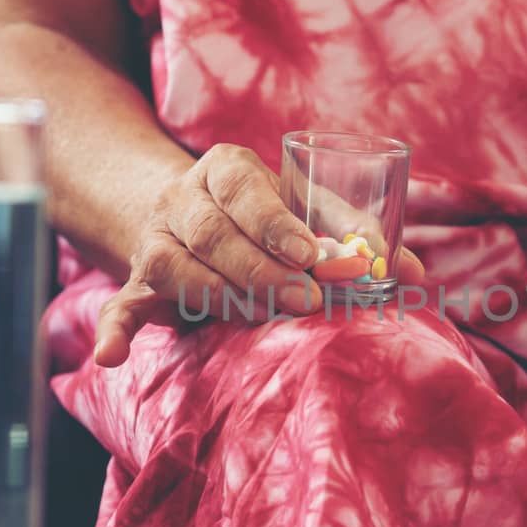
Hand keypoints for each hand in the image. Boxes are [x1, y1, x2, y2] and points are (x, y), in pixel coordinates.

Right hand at [93, 143, 426, 366]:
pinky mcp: (137, 282)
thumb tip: (416, 274)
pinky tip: (110, 357)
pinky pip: (120, 306)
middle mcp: (182, 199)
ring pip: (175, 268)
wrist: (184, 211)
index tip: (310, 255)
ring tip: (259, 317)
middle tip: (304, 301)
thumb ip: (356, 236)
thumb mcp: (305, 207)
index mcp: (227, 169)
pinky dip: (114, 331)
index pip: (247, 191)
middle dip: (261, 269)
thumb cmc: (264, 213)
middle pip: (213, 233)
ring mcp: (155, 241)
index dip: (276, 224)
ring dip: (218, 296)